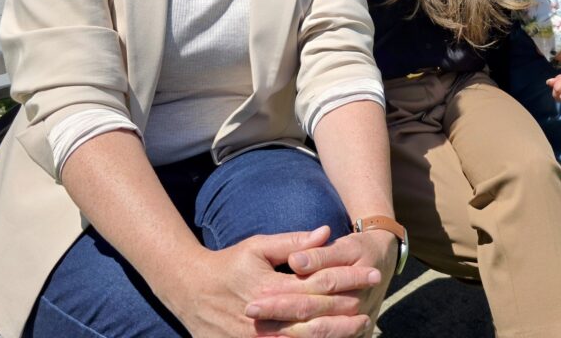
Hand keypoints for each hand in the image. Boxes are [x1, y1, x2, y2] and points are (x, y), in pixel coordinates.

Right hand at [166, 226, 376, 337]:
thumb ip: (293, 242)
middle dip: (345, 313)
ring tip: (360, 325)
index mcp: (268, 287)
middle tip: (370, 306)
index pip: (317, 285)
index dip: (347, 281)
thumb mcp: (259, 246)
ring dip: (333, 334)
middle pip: (314, 317)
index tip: (371, 274)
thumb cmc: (228, 263)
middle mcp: (263, 316)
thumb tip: (326, 233)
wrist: (190, 290)